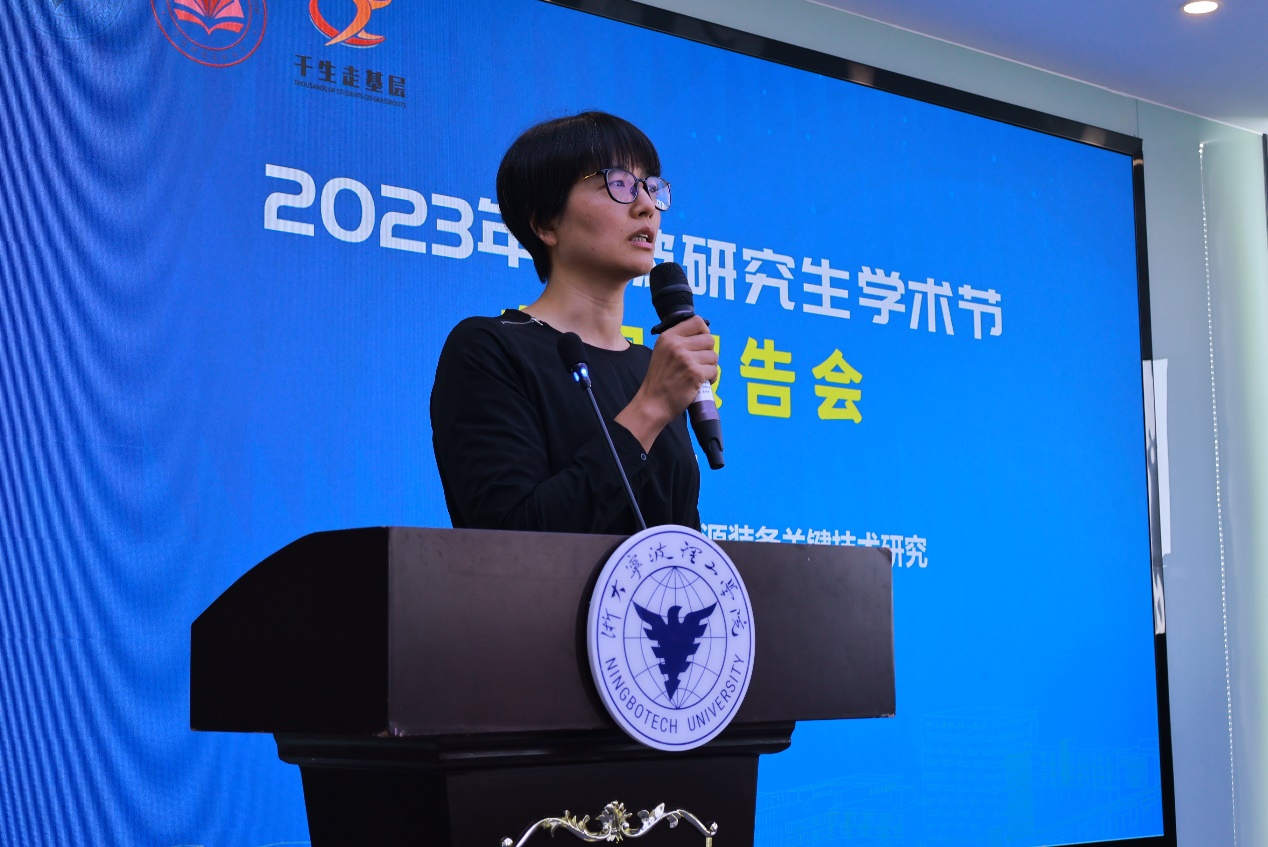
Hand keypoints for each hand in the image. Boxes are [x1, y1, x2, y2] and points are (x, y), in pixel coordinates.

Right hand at [615, 316, 716, 450]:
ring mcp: (686, 359)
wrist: (652, 403)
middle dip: (708, 353)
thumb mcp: (662, 352)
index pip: (697, 321)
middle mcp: (677, 345)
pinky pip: (714, 370)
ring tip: (699, 374)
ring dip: (710, 366)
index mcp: (668, 336)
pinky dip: (711, 378)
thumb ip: (679, 341)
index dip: (704, 332)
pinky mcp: (695, 373)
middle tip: (699, 363)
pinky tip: (701, 383)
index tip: (700, 344)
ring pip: (714, 356)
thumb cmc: (659, 380)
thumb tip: (703, 335)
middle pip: (709, 339)